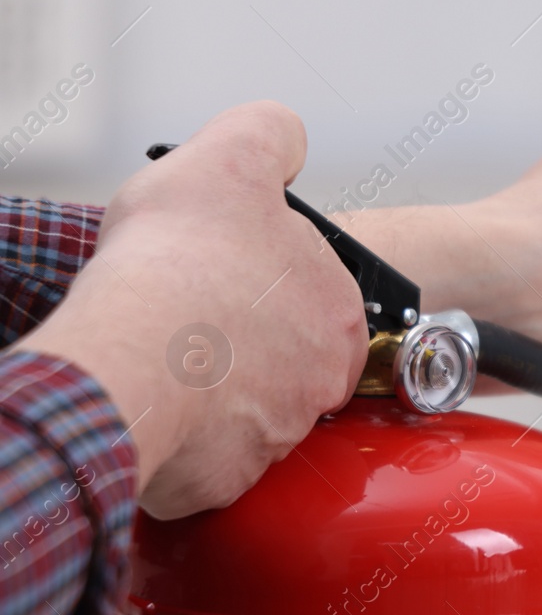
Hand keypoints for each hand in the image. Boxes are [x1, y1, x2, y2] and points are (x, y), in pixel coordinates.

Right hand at [25, 102, 368, 518]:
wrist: (128, 357)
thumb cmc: (180, 261)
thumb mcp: (231, 155)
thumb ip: (270, 135)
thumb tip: (286, 138)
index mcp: (339, 306)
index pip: (310, 290)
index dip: (257, 275)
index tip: (219, 273)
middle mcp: (324, 378)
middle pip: (280, 353)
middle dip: (236, 336)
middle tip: (186, 316)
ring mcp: (278, 435)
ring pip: (243, 406)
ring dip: (207, 385)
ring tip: (164, 357)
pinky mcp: (228, 480)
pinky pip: (203, 457)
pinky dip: (178, 435)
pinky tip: (156, 403)